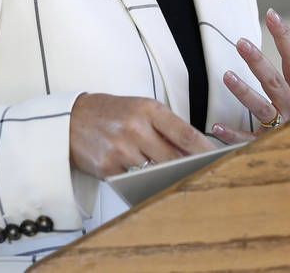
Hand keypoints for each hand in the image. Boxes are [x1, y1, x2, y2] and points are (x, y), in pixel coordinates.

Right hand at [69, 93, 214, 178]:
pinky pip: (133, 180)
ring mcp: (121, 149)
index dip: (205, 149)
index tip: (219, 158)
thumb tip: (193, 149)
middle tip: (201, 173)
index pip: (185, 133)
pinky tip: (137, 171)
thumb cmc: (109, 112)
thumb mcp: (139, 108)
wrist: (70, 119)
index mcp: (147, 109)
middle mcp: (135, 128)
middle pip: (173, 157)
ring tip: (166, 171)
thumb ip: (166, 126)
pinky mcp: (108, 168)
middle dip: (188, 166)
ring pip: (154, 171)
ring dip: (163, 174)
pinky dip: (139, 178)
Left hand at [212, 8, 289, 142]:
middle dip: (259, 61)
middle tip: (241, 43)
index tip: (271, 15)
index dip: (284, 36)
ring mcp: (281, 127)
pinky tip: (218, 127)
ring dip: (244, 93)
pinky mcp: (269, 146)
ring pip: (262, 108)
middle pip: (275, 81)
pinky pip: (248, 142)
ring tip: (228, 76)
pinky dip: (233, 136)